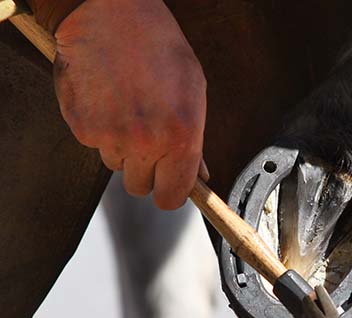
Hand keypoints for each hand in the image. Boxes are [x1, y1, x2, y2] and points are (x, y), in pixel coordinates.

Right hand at [53, 0, 207, 208]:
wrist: (108, 15)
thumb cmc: (155, 45)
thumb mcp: (193, 90)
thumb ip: (196, 140)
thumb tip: (199, 175)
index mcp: (181, 137)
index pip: (172, 196)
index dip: (170, 192)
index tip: (169, 185)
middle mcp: (146, 142)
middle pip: (140, 186)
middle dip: (145, 169)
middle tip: (147, 140)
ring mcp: (111, 137)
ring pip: (116, 165)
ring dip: (122, 147)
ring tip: (128, 108)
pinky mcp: (82, 128)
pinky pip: (94, 145)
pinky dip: (99, 129)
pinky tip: (108, 100)